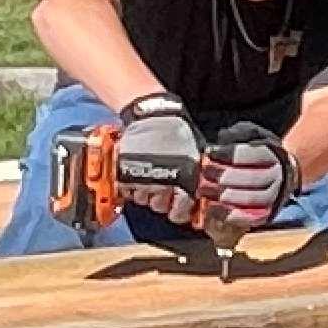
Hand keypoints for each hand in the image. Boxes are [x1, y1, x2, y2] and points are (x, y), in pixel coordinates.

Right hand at [111, 95, 205, 219]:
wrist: (153, 115)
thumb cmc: (177, 131)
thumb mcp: (195, 152)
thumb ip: (197, 172)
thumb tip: (202, 188)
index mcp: (184, 182)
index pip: (181, 212)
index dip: (179, 211)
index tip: (178, 207)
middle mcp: (163, 185)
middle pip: (159, 207)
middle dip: (161, 200)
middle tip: (162, 188)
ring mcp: (143, 181)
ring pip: (142, 199)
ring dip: (145, 191)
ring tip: (148, 178)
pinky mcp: (125, 174)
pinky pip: (127, 190)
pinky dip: (130, 185)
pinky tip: (136, 175)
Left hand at [192, 122, 296, 232]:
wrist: (280, 174)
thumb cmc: (258, 153)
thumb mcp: (253, 136)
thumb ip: (239, 134)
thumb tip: (223, 137)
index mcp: (274, 156)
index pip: (253, 155)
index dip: (230, 153)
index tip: (210, 152)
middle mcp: (277, 177)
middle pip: (252, 178)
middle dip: (224, 175)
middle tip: (204, 172)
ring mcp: (273, 197)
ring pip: (251, 199)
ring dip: (225, 195)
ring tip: (204, 190)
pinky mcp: (265, 214)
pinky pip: (248, 218)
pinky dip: (229, 215)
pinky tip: (212, 209)